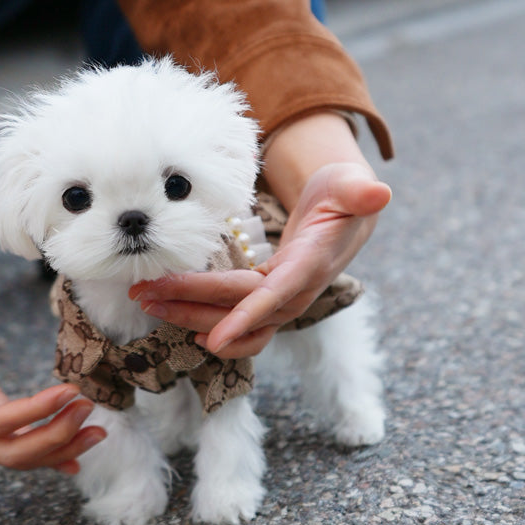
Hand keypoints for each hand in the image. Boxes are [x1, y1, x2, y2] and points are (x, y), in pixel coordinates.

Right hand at [0, 300, 102, 472]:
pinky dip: (49, 450)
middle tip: (90, 409)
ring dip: (59, 447)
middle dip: (54, 437)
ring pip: (19, 455)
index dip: (34, 413)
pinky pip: (18, 444)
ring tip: (98, 431)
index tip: (68, 393)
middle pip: (11, 453)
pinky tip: (78, 454)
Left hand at [130, 161, 390, 358]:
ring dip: (187, 315)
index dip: (245, 318)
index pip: (275, 296)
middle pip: (237, 307)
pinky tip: (175, 320)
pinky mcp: (266, 301)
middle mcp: (295, 293)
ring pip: (230, 320)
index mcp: (312, 266)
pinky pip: (234, 323)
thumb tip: (379, 192)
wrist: (346, 216)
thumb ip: (360, 191)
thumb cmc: (344, 195)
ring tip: (146, 302)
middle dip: (190, 305)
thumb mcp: (351, 186)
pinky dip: (205, 325)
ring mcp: (280, 302)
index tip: (214, 338)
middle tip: (146, 295)